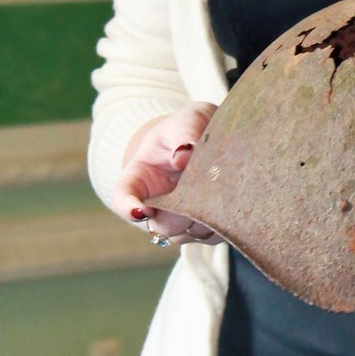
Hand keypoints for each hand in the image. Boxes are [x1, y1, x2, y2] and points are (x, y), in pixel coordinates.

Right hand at [112, 102, 222, 245]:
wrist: (211, 139)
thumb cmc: (190, 127)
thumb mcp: (187, 120)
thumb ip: (184, 133)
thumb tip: (183, 157)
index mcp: (139, 178)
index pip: (122, 199)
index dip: (128, 208)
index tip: (145, 210)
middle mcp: (156, 206)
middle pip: (162, 225)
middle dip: (182, 212)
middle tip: (203, 188)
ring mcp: (181, 221)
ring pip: (189, 234)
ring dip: (206, 216)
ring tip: (221, 186)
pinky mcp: (205, 229)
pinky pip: (213, 235)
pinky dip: (224, 221)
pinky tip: (232, 196)